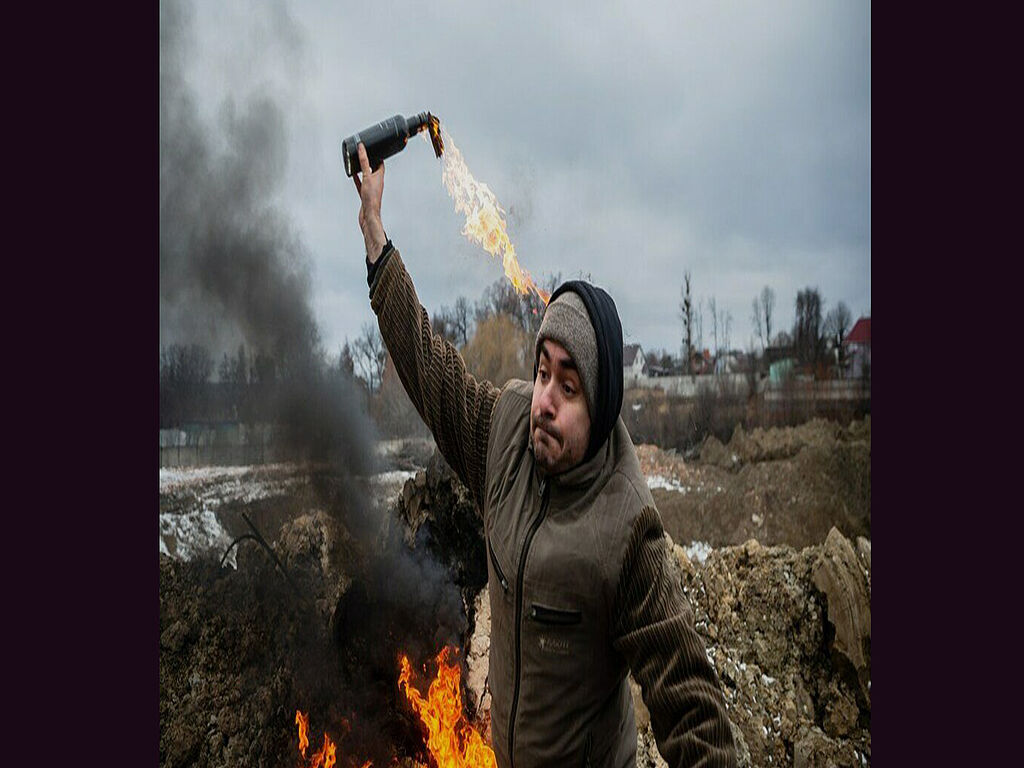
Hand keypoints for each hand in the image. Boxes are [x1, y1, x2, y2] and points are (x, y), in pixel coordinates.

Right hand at [352, 143, 387, 261]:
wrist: (369, 217)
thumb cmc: (371, 199)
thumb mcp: (367, 177)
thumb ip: (364, 162)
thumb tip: (362, 148)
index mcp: (380, 177)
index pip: (380, 163)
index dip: (377, 155)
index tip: (373, 148)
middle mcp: (376, 182)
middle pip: (374, 169)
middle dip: (369, 161)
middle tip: (364, 153)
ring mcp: (370, 189)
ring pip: (366, 176)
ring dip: (362, 169)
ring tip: (357, 162)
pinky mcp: (364, 195)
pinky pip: (360, 184)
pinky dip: (357, 179)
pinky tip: (353, 176)